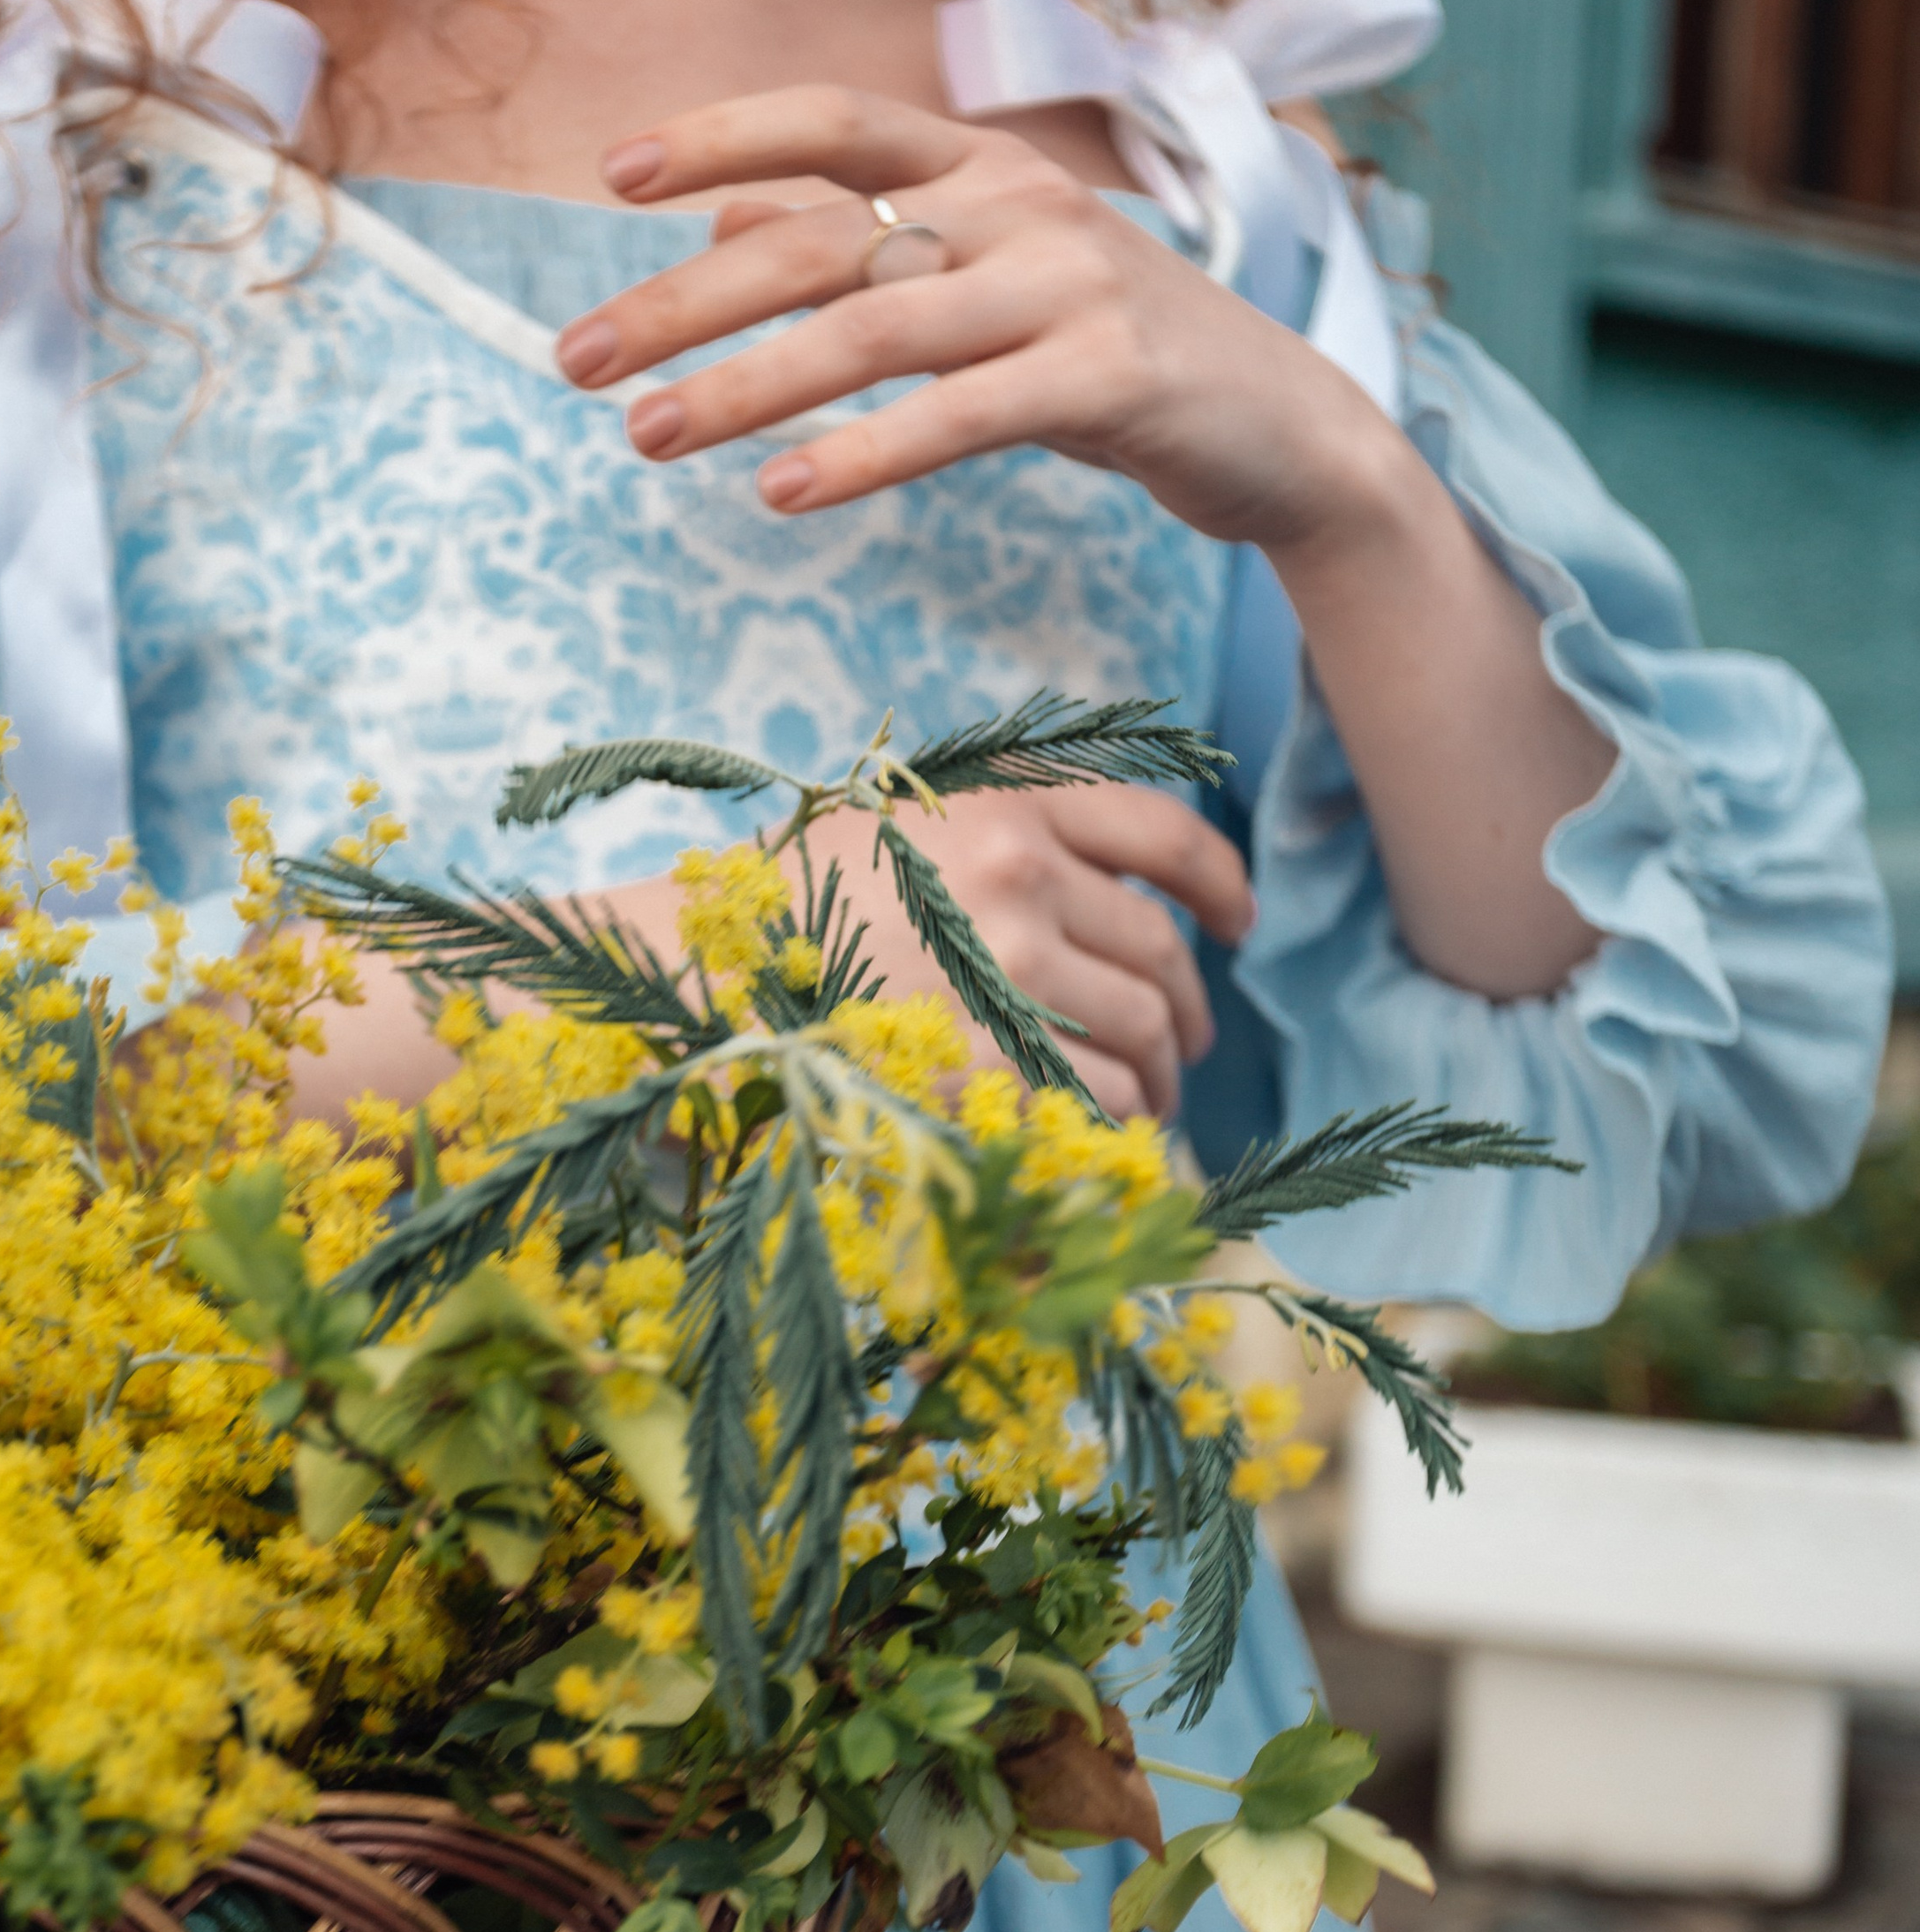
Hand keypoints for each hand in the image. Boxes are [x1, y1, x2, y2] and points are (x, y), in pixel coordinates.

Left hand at [554, 84, 1401, 549]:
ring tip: (645, 435)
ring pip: (875, 327)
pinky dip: (865, 454)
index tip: (613, 175)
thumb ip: (869, 241)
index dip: (723, 135)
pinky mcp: (1111, 375)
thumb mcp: (989, 281)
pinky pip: (961, 416)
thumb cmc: (1117, 355)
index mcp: (987, 167)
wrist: (1287, 431)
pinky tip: (781, 492)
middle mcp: (1024, 204)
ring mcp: (1072, 283)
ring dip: (746, 385)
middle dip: (685, 300)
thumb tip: (726, 214)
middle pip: (824, 239)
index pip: (836, 124)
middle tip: (575, 359)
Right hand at [616, 783, 1252, 1123]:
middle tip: (1187, 1041)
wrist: (696, 968)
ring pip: (1141, 1032)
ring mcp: (1002, 969)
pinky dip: (1116, 1120)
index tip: (1235, 925)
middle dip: (1188, 1007)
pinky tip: (1101, 1130)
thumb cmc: (794, 900)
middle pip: (1160, 951)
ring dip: (1161, 1075)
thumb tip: (1128, 894)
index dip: (1221, 885)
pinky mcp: (980, 1059)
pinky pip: (1097, 1097)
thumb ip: (1014, 831)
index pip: (1165, 833)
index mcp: (1007, 801)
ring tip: (1151, 1097)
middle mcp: (1018, 873)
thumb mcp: (908, 820)